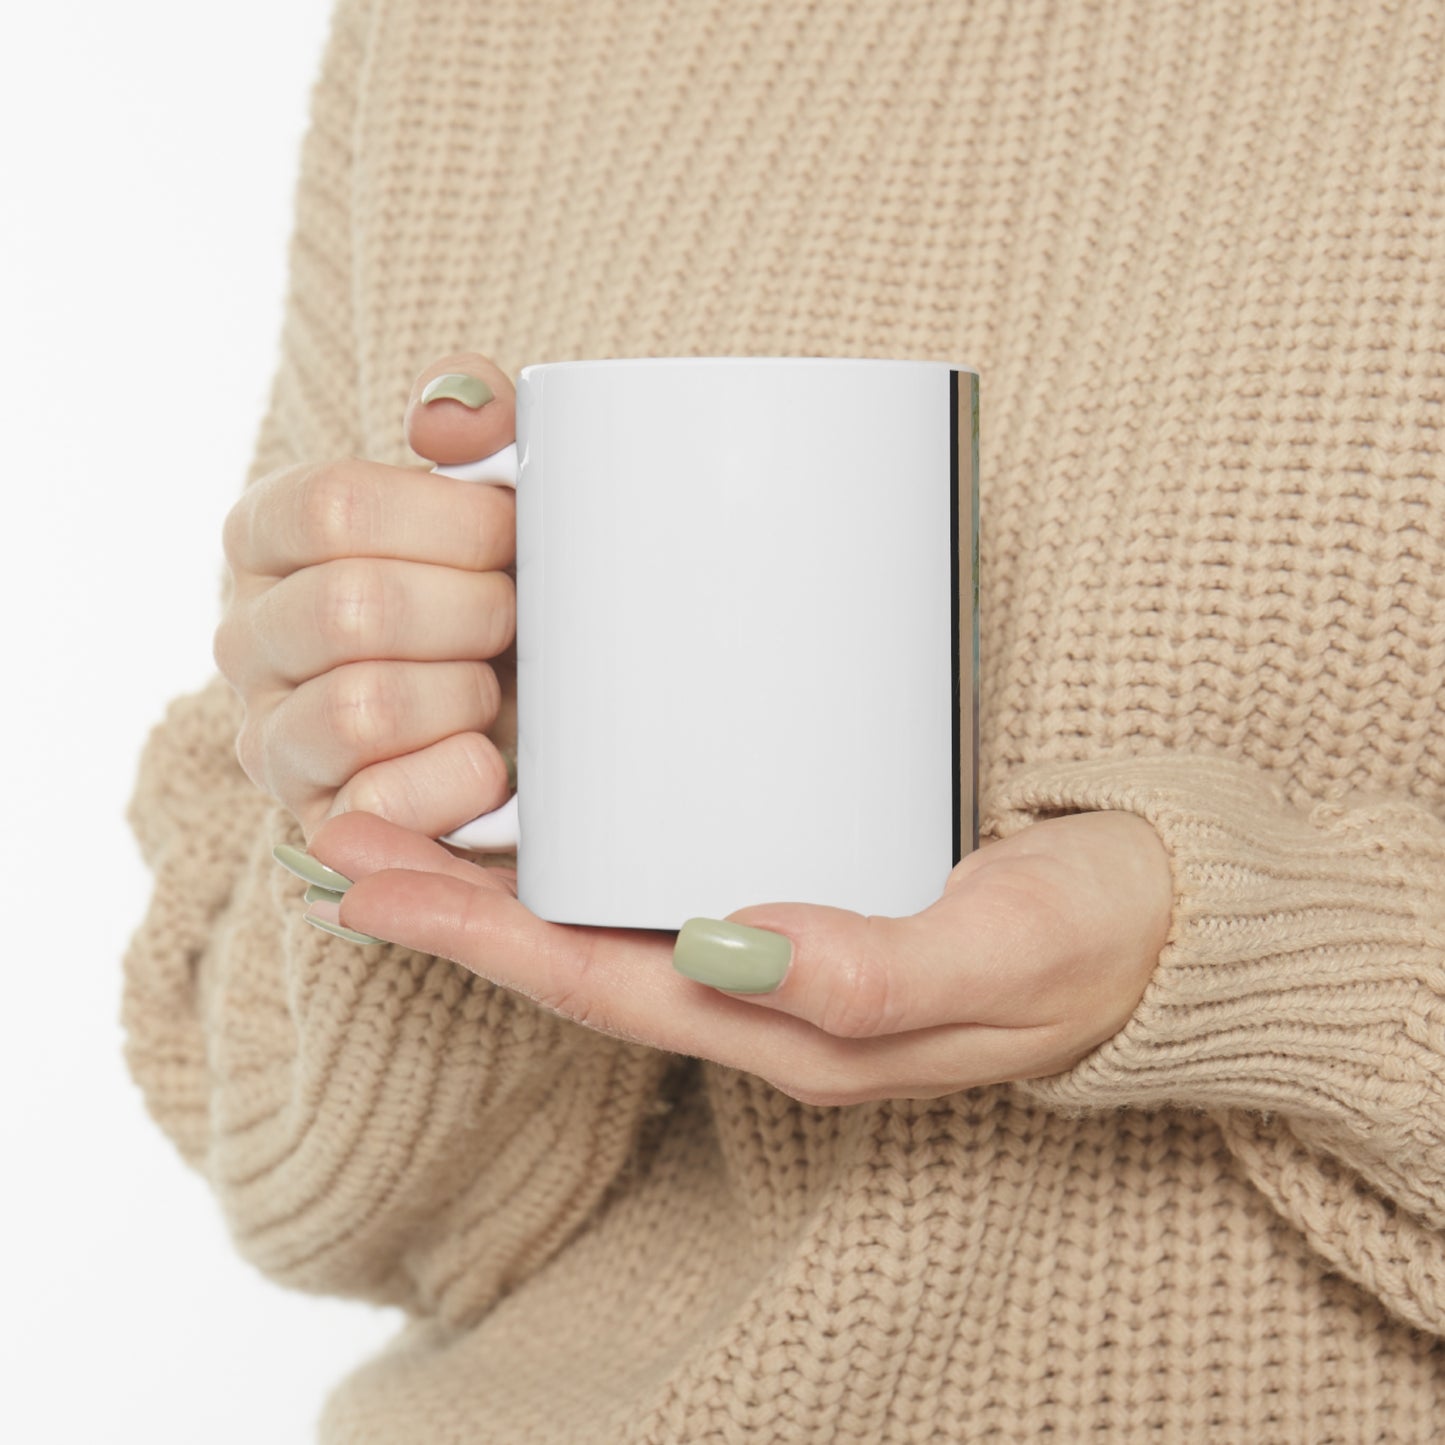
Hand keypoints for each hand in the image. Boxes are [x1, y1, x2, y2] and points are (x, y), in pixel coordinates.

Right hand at [215, 354, 519, 841]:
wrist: (529, 712)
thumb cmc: (501, 587)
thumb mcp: (497, 490)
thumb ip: (478, 419)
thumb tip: (448, 418)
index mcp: (269, 535)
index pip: (334, 506)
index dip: (452, 522)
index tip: (512, 534)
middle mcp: (247, 636)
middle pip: (353, 608)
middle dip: (473, 612)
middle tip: (516, 618)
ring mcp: (272, 737)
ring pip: (362, 707)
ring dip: (465, 695)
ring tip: (493, 688)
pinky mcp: (318, 823)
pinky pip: (381, 804)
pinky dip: (461, 778)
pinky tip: (491, 759)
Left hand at [296, 809, 1172, 1103]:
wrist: (1162, 927)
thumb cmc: (1089, 941)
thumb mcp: (1003, 952)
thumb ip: (876, 967)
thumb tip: (730, 948)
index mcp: (793, 1026)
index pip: (598, 986)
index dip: (476, 939)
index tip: (367, 881)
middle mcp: (764, 998)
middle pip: (574, 958)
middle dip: (451, 907)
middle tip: (340, 835)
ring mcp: (779, 955)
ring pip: (607, 926)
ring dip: (500, 880)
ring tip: (405, 816)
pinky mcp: (805, 895)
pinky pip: (666, 887)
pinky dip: (586, 853)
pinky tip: (552, 806)